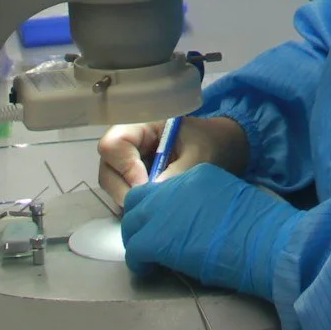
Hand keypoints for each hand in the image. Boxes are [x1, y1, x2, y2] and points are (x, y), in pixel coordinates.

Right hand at [96, 114, 249, 202]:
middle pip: (107, 167)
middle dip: (124, 189)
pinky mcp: (133, 177)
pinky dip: (134, 203)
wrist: (222, 148)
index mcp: (143, 124)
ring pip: (112, 183)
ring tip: (154, 205)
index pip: (114, 144)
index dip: (125, 167)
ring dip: (129, 198)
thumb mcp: (199, 156)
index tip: (146, 184)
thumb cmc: (211, 144)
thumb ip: (176, 172)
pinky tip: (152, 206)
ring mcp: (129, 160)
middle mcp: (130, 141)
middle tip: (148, 203)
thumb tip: (151, 194)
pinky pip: (122, 192)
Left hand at [116, 163, 297, 299]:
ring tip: (147, 257)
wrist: (264, 240)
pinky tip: (148, 269)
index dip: (159, 208)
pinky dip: (138, 261)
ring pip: (131, 224)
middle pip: (139, 200)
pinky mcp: (155, 238)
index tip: (165, 225)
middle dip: (139, 220)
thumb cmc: (259, 225)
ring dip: (137, 239)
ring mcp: (162, 211)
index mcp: (196, 175)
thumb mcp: (230, 200)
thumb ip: (204, 203)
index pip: (162, 188)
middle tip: (148, 240)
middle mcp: (174, 187)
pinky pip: (135, 249)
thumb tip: (190, 222)